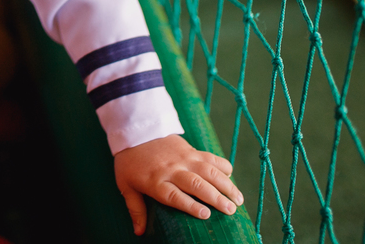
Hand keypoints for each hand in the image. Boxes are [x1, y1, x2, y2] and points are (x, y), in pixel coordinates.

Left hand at [113, 135, 242, 235]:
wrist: (136, 130)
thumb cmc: (130, 162)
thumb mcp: (126, 185)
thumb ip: (135, 208)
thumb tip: (139, 232)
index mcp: (156, 181)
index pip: (175, 195)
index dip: (191, 205)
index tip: (206, 214)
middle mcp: (172, 170)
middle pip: (196, 184)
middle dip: (216, 198)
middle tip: (231, 210)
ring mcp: (184, 158)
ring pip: (208, 171)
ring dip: (226, 184)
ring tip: (238, 199)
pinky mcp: (191, 150)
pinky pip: (210, 157)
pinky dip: (222, 165)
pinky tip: (232, 176)